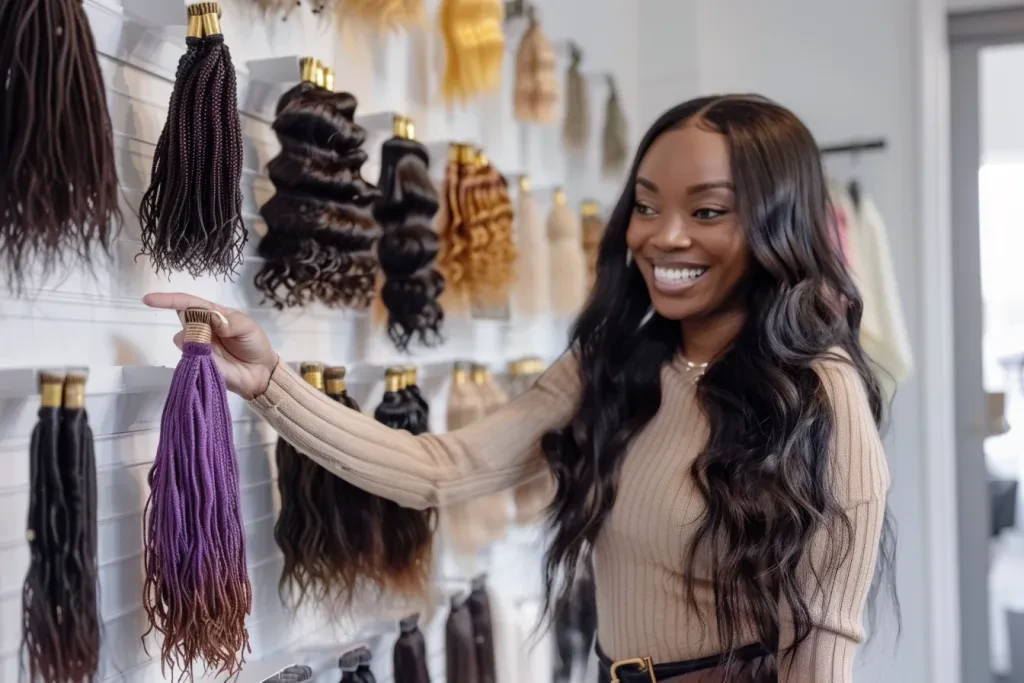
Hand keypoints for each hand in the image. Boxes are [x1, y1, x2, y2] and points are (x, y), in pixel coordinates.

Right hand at [142, 293, 277, 399]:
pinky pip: (188, 357)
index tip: (149, 299)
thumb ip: (231, 322)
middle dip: (194, 324)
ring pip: (184, 339)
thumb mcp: (247, 328)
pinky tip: (211, 360)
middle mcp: (202, 328)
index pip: (189, 303)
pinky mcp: (197, 363)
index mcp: (214, 314)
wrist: (260, 372)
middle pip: (184, 319)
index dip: (169, 300)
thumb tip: (211, 320)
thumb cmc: (254, 344)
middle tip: (218, 336)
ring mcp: (197, 346)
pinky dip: (196, 356)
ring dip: (196, 342)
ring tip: (219, 351)